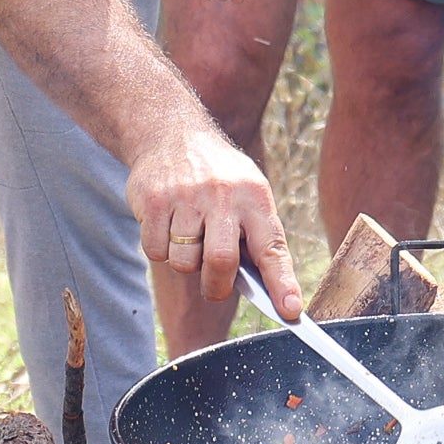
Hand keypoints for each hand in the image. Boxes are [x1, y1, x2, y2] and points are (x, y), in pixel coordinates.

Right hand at [130, 119, 303, 311]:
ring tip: (188, 235)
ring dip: (185, 261)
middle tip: (214, 285)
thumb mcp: (248, 193)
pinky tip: (166, 223)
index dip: (282, 283)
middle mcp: (222, 196)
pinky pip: (155, 251)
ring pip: (184, 262)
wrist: (171, 132)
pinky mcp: (153, 201)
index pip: (272, 248)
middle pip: (220, 262)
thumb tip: (264, 291)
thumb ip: (255, 237)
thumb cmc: (219, 177)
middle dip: (216, 286)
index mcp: (254, 198)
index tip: (290, 311)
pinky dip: (160, 248)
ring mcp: (186, 197)